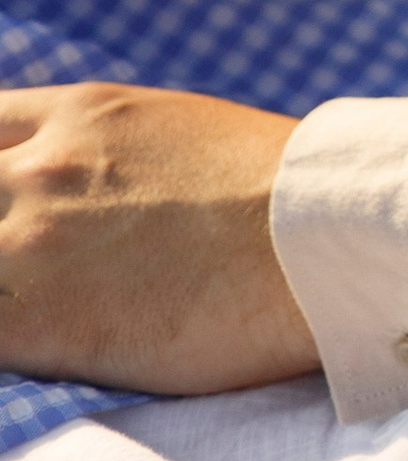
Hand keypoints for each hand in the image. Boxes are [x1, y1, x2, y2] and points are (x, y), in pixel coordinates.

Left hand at [0, 85, 311, 394]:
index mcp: (82, 111)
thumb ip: (106, 152)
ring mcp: (32, 239)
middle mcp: (43, 165)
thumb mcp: (177, 132)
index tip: (11, 209)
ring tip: (33, 310)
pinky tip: (34, 349)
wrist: (322, 240)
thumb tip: (86, 195)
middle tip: (21, 270)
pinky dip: (0, 339)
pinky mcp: (37, 319)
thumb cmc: (275, 198)